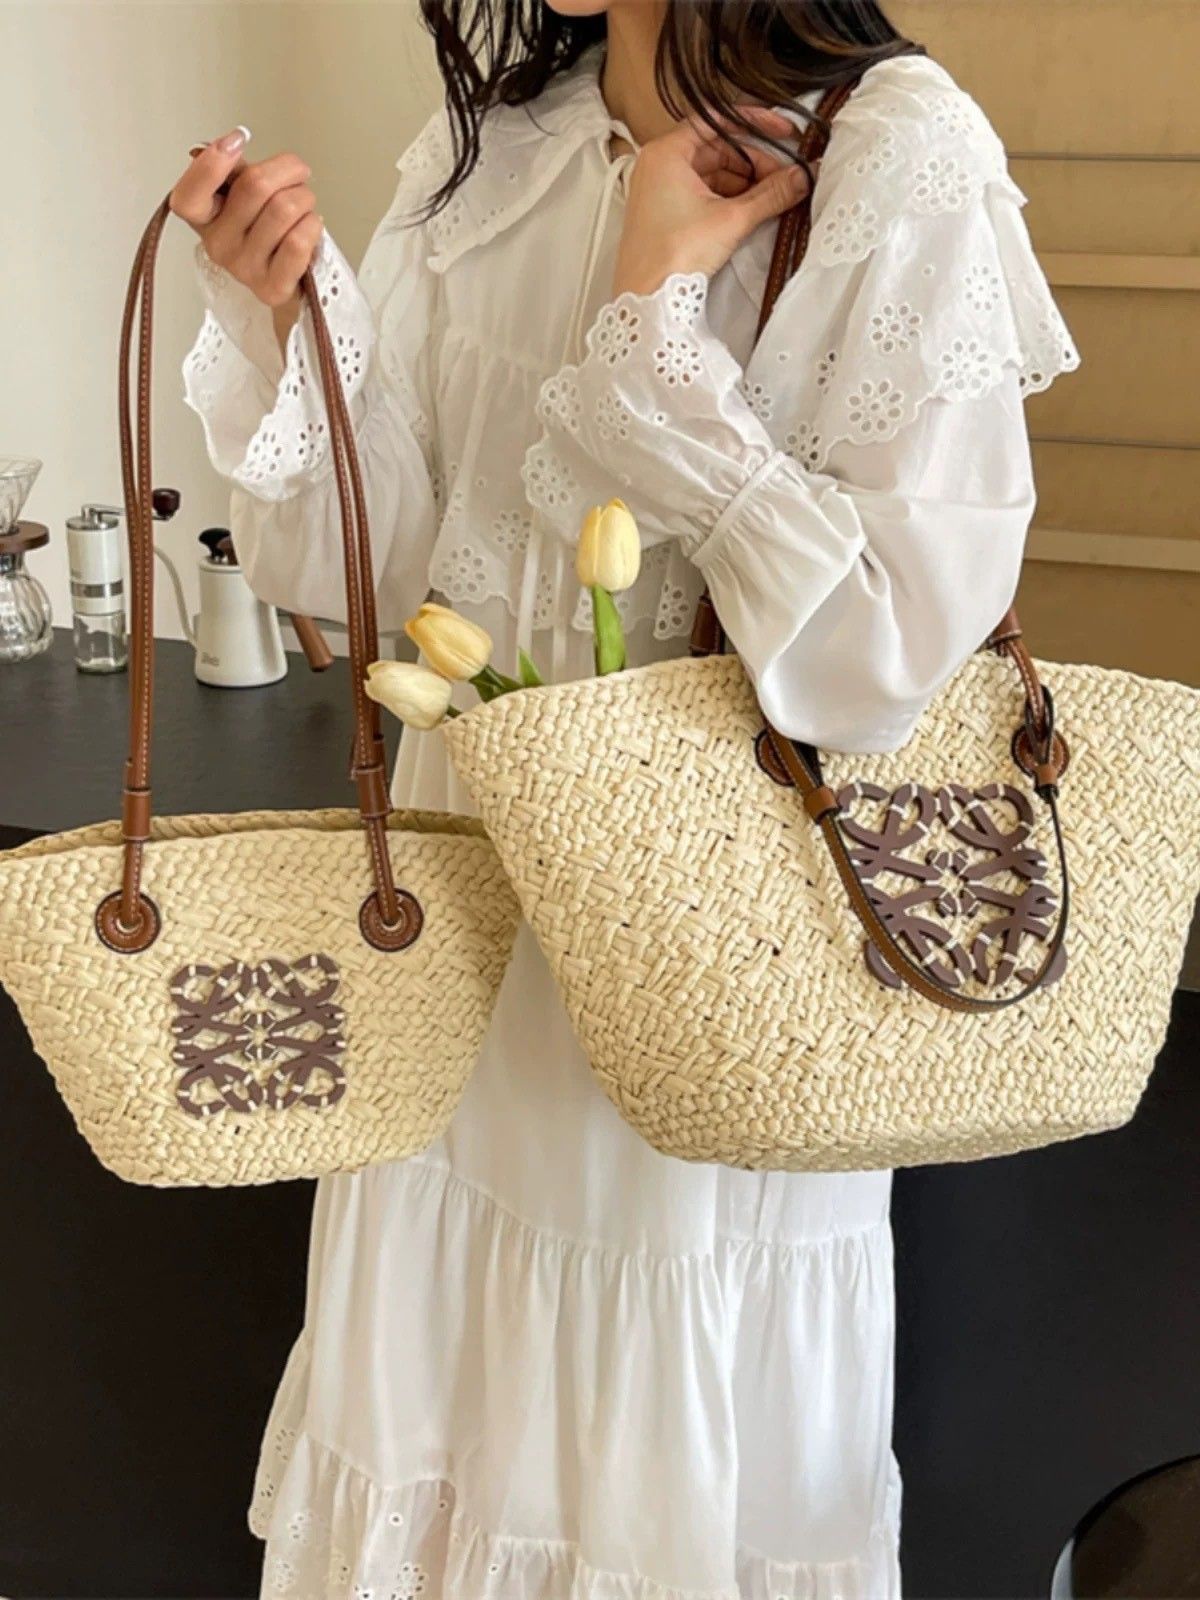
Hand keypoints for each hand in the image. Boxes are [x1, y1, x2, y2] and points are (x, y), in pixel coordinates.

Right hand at [170, 128, 322, 343]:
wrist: (286, 275)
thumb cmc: (264, 229)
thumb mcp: (241, 195)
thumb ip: (235, 170)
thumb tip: (233, 141)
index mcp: (203, 217)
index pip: (189, 195)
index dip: (212, 162)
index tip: (239, 139)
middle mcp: (217, 245)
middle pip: (255, 186)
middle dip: (287, 170)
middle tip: (297, 176)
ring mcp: (244, 269)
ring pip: (284, 209)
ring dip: (304, 197)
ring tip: (303, 205)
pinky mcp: (272, 287)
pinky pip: (298, 241)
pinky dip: (312, 225)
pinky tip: (309, 226)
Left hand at [612, 107, 811, 299]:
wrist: (646, 301)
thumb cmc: (673, 255)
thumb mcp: (731, 219)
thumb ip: (771, 194)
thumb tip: (803, 177)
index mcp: (666, 152)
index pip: (717, 120)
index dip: (755, 123)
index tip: (783, 132)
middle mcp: (658, 165)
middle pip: (717, 148)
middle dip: (754, 162)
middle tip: (784, 177)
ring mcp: (659, 190)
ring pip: (711, 173)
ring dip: (744, 183)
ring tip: (773, 197)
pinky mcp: (664, 214)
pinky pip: (701, 194)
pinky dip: (727, 199)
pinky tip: (751, 211)